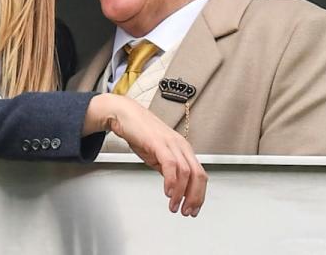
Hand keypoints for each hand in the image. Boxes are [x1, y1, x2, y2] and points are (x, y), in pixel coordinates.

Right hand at [84, 94, 207, 216]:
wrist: (126, 115)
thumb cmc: (141, 133)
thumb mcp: (159, 155)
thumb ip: (169, 169)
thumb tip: (175, 187)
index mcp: (183, 149)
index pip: (200, 175)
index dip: (199, 194)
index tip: (194, 208)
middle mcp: (181, 146)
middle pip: (198, 175)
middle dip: (195, 197)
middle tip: (187, 211)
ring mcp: (171, 144)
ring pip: (186, 172)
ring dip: (181, 193)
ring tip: (174, 206)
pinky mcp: (159, 143)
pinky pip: (171, 165)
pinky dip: (171, 181)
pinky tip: (168, 192)